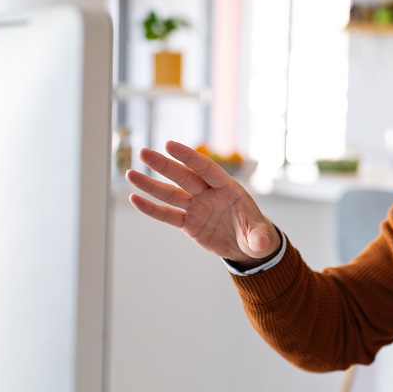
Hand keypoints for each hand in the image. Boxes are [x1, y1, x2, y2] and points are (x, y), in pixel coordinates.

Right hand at [126, 141, 279, 265]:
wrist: (246, 246)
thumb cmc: (256, 236)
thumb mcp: (261, 238)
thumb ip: (259, 237)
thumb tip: (262, 241)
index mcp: (228, 190)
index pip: (206, 169)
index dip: (189, 157)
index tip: (169, 145)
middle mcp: (209, 194)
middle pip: (183, 177)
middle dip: (164, 165)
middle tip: (143, 153)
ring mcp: (197, 207)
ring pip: (171, 194)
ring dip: (151, 185)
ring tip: (130, 174)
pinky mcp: (188, 222)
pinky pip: (168, 215)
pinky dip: (152, 208)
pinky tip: (135, 199)